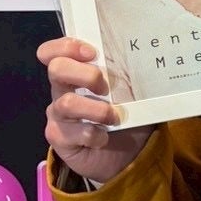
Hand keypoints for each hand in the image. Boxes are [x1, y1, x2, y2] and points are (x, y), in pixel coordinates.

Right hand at [39, 36, 151, 183]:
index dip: (67, 46)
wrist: (124, 154)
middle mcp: (61, 90)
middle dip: (86, 75)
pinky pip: (73, 132)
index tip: (93, 53)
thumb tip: (147, 58)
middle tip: (106, 88)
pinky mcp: (58, 137)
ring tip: (113, 117)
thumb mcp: (130, 91)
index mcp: (75, 73)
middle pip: (57, 69)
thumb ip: (129, 74)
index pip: (53, 51)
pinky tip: (104, 137)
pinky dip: (94, 134)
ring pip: (66, 103)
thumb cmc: (125, 114)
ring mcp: (57, 114)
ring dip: (97, 110)